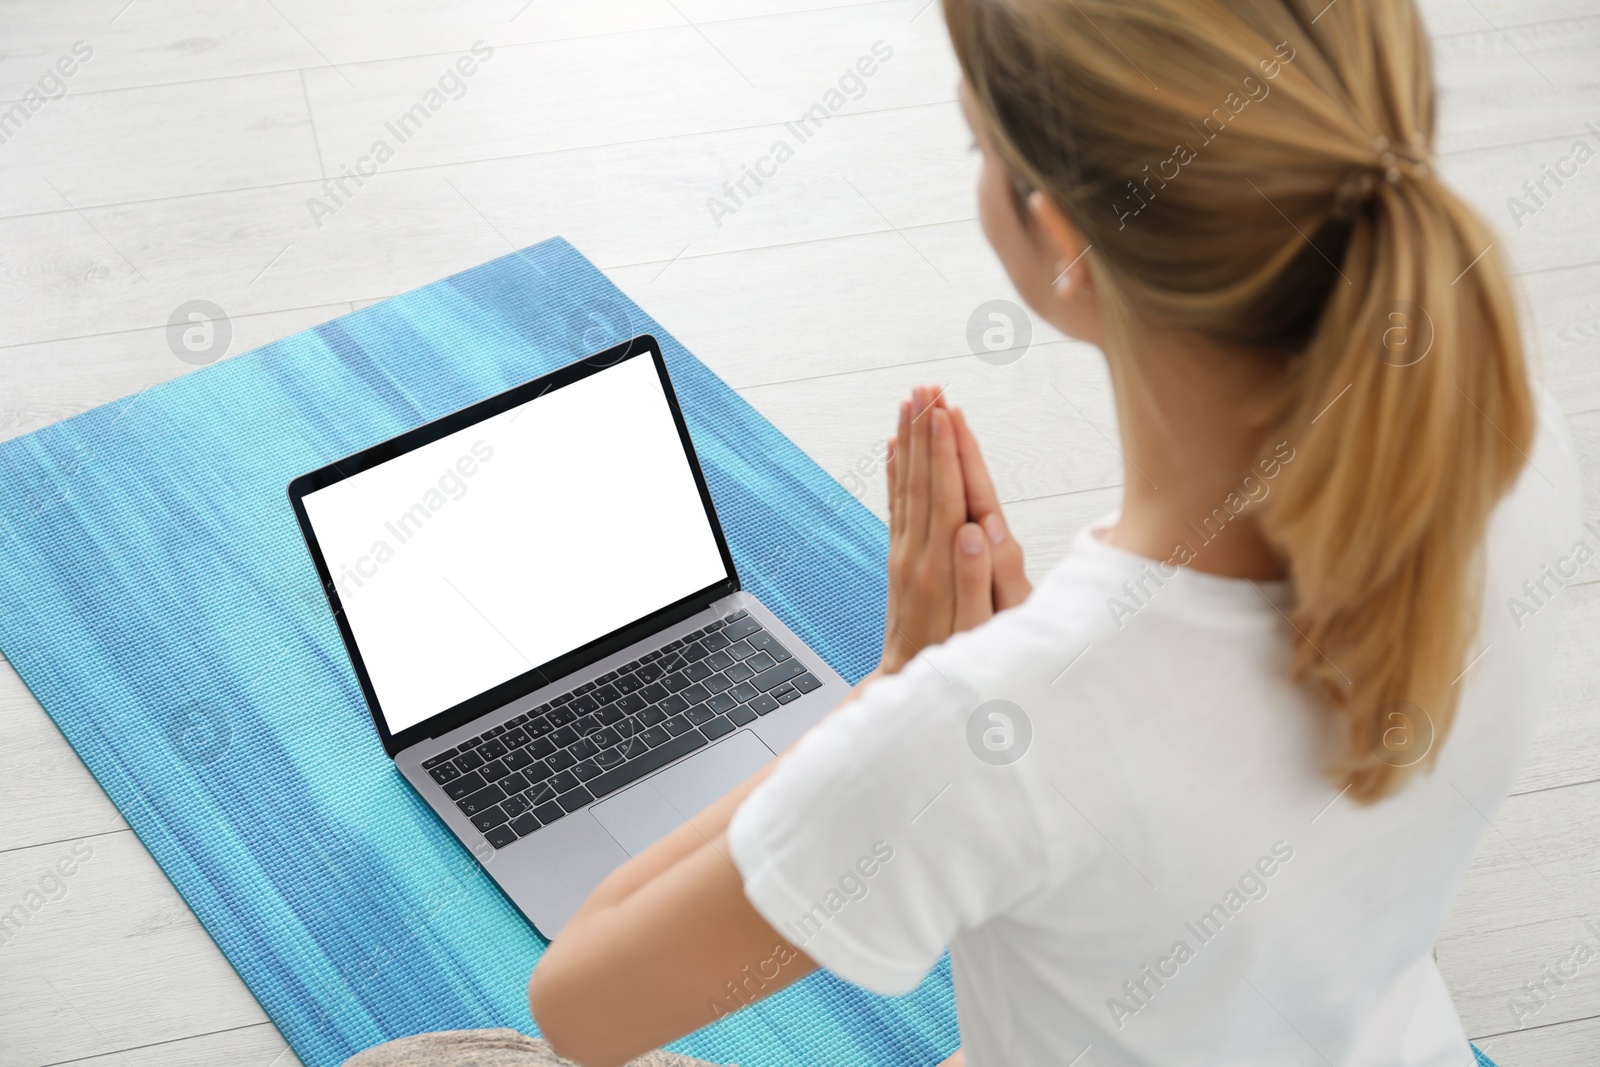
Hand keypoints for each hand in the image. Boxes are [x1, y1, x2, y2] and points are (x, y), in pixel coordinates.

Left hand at [880, 386, 1029, 674]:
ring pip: (907, 486)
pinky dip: (896, 473)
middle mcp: (917, 553)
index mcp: (942, 564)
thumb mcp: (980, 628)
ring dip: (910, 441)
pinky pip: (896, 506)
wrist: (907, 689)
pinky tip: (894, 448)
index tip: (947, 411)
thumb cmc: (956, 662)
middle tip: (926, 388)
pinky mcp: (898, 561)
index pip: (947, 494)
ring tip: (910, 402)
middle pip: (924, 479)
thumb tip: (976, 530)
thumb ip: (979, 579)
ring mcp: (903, 555)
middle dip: (926, 431)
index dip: (949, 451)